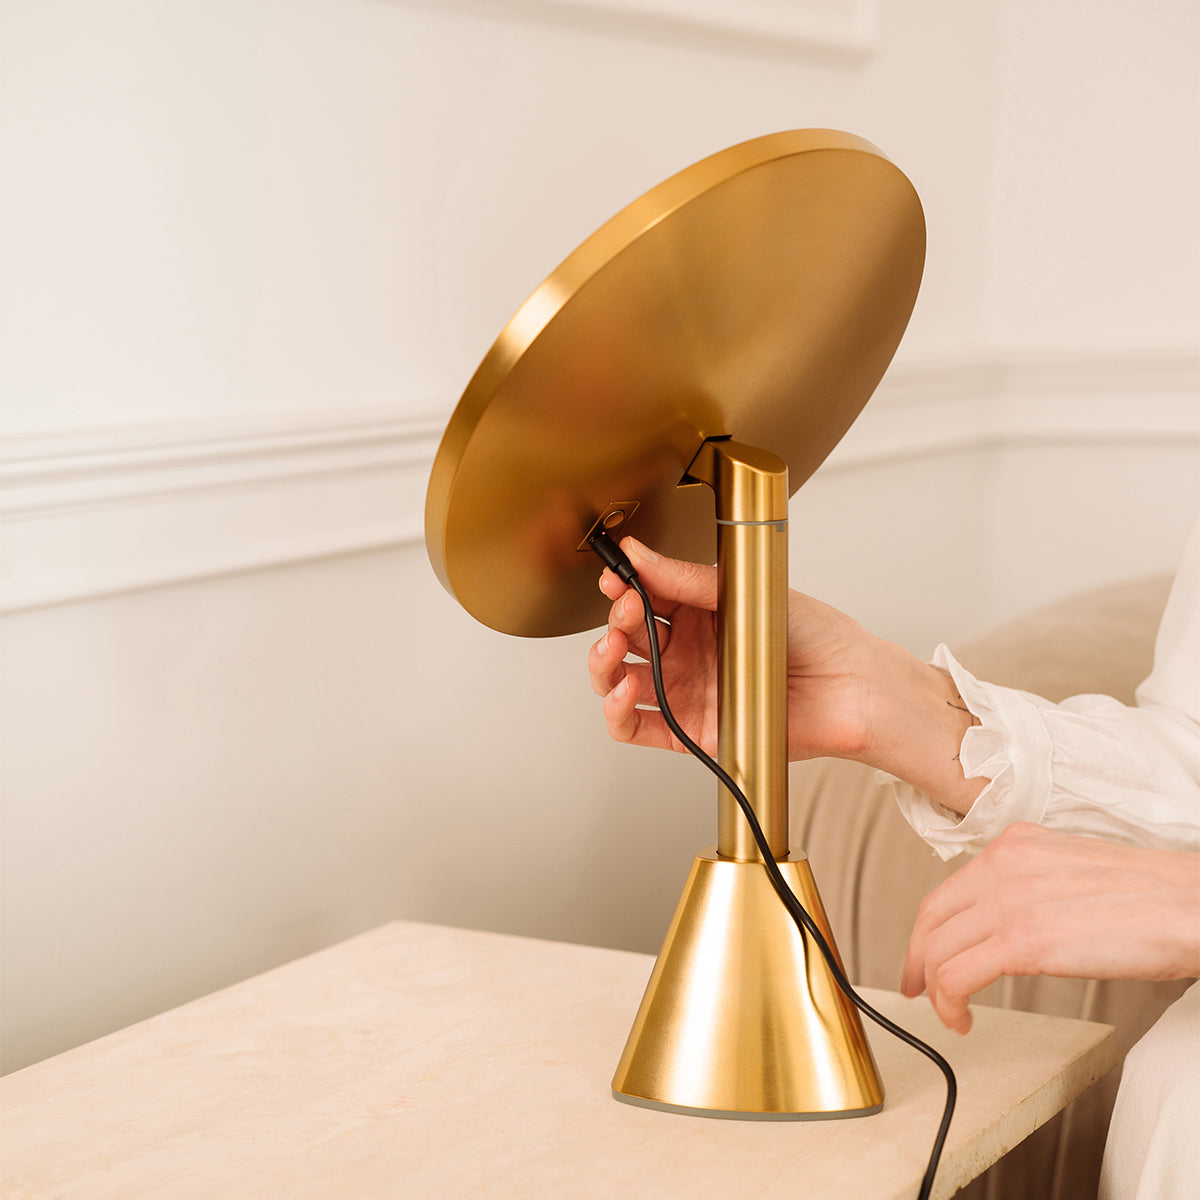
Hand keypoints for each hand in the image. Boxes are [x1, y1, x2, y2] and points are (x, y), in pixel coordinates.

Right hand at [587, 538, 986, 814]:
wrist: (851, 688)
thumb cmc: (817, 638)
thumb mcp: (744, 592)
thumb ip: (685, 578)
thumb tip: (638, 553)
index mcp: (699, 612)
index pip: (644, 596)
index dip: (622, 587)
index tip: (615, 576)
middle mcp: (687, 651)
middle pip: (626, 637)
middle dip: (614, 621)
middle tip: (626, 609)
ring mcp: (685, 690)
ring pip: (620, 680)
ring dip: (603, 665)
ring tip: (613, 650)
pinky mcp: (690, 729)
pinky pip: (638, 726)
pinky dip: (617, 712)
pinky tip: (622, 692)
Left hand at [901, 822, 1199, 1032]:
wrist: (1192, 906)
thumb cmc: (1149, 899)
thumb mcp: (1071, 873)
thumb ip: (1031, 885)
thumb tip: (1005, 921)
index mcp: (1014, 846)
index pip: (947, 891)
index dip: (925, 931)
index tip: (921, 958)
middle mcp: (1004, 863)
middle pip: (932, 917)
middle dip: (916, 959)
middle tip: (916, 988)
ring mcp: (1011, 899)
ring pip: (937, 948)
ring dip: (933, 989)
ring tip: (949, 1013)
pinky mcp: (1025, 940)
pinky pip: (957, 975)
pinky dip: (948, 1003)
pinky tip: (963, 1019)